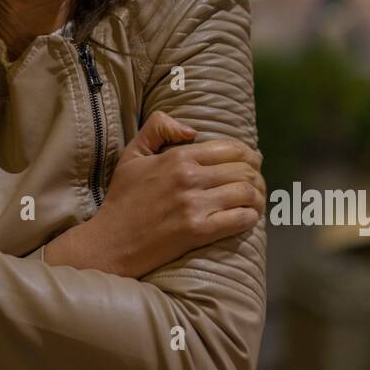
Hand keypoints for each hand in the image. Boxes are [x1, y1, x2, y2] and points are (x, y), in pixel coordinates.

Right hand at [53, 111, 264, 278]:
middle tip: (258, 183)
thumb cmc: (123, 198)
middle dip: (258, 176)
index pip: (230, 148)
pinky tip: (249, 217)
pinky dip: (251, 217)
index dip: (249, 154)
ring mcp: (194, 206)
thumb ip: (157, 128)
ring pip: (247, 193)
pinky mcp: (197, 232)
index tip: (253, 162)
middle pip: (244, 170)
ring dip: (258, 197)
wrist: (111, 241)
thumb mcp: (133, 154)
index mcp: (177, 157)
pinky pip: (239, 220)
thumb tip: (192, 129)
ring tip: (257, 201)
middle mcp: (188, 178)